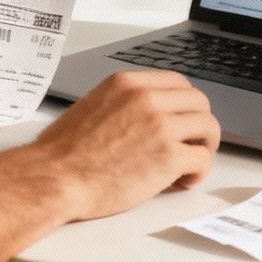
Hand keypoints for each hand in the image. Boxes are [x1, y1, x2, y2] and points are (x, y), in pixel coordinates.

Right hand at [29, 69, 220, 220]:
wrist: (53, 177)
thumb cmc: (62, 152)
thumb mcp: (92, 107)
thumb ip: (123, 104)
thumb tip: (141, 118)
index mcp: (126, 84)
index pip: (177, 81)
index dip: (185, 103)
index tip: (182, 119)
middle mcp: (146, 99)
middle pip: (198, 101)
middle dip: (199, 124)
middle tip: (191, 143)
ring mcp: (160, 126)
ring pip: (208, 126)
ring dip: (203, 146)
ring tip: (188, 164)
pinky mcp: (168, 156)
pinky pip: (202, 159)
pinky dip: (198, 172)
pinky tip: (182, 180)